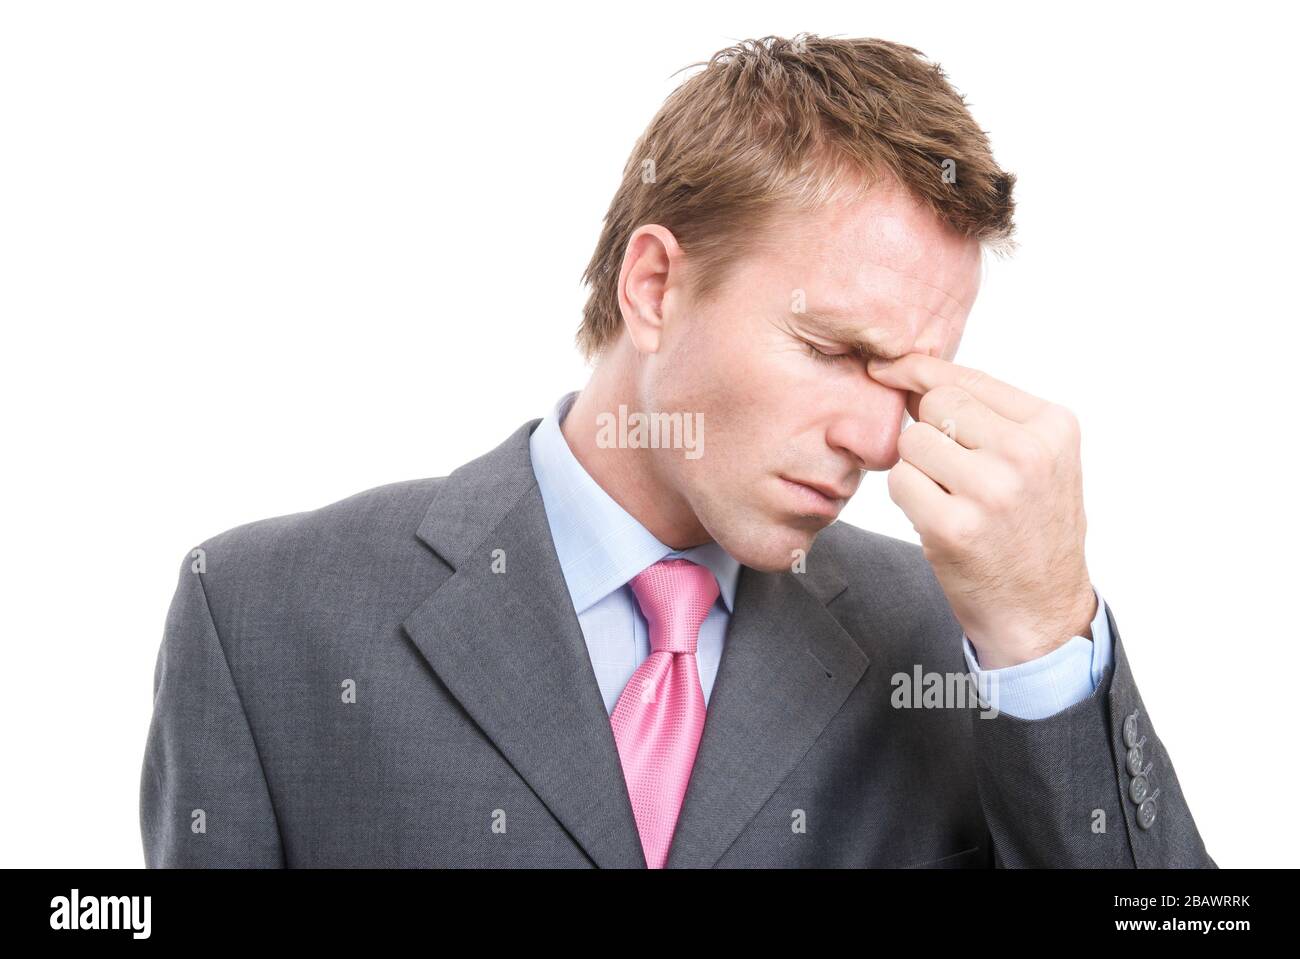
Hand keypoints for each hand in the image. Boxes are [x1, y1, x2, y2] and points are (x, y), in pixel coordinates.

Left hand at [866, 353, 1096, 667]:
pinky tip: (941, 521)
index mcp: (1053, 426)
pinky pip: (899, 482)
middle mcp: (1027, 452)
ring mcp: (991, 489)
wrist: (1042, 611)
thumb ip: (987, 414)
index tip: (887, 369)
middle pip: (935, 406)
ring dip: (918, 469)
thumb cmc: (1030, 529)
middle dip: (928, 432)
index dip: (919, 372)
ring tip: (953, 499)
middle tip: (952, 472)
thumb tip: (909, 375)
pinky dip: (909, 499)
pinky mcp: (954, 526)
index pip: (967, 378)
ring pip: (912, 442)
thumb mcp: (1037, 460)